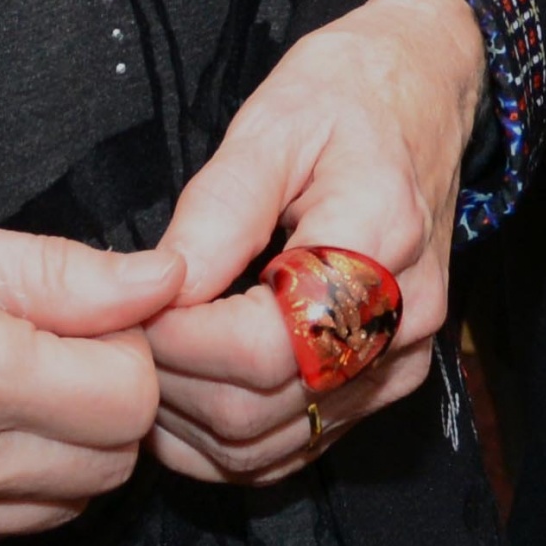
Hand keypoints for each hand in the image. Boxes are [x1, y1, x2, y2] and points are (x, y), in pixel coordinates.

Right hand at [0, 157, 176, 545]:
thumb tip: (161, 284)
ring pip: (50, 515)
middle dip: (104, 409)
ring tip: (2, 387)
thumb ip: (63, 274)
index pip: (129, 401)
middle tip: (58, 351)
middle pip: (104, 470)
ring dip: (55, 456)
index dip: (130, 353)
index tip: (97, 322)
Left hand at [147, 0, 486, 479]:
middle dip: (172, 382)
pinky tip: (185, 393)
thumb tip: (164, 288)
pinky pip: (294, 448)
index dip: (181, 341)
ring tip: (146, 360)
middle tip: (123, 333)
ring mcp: (400, 360)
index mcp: (380, 237)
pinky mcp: (386, 383)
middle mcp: (403, 317)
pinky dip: (223, 441)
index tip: (134, 305)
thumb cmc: (345, 97)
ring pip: (271, 445)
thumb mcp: (274, 123)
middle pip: (264, 406)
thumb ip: (219, 208)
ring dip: (188, 421)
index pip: (267, 345)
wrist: (421, 98)